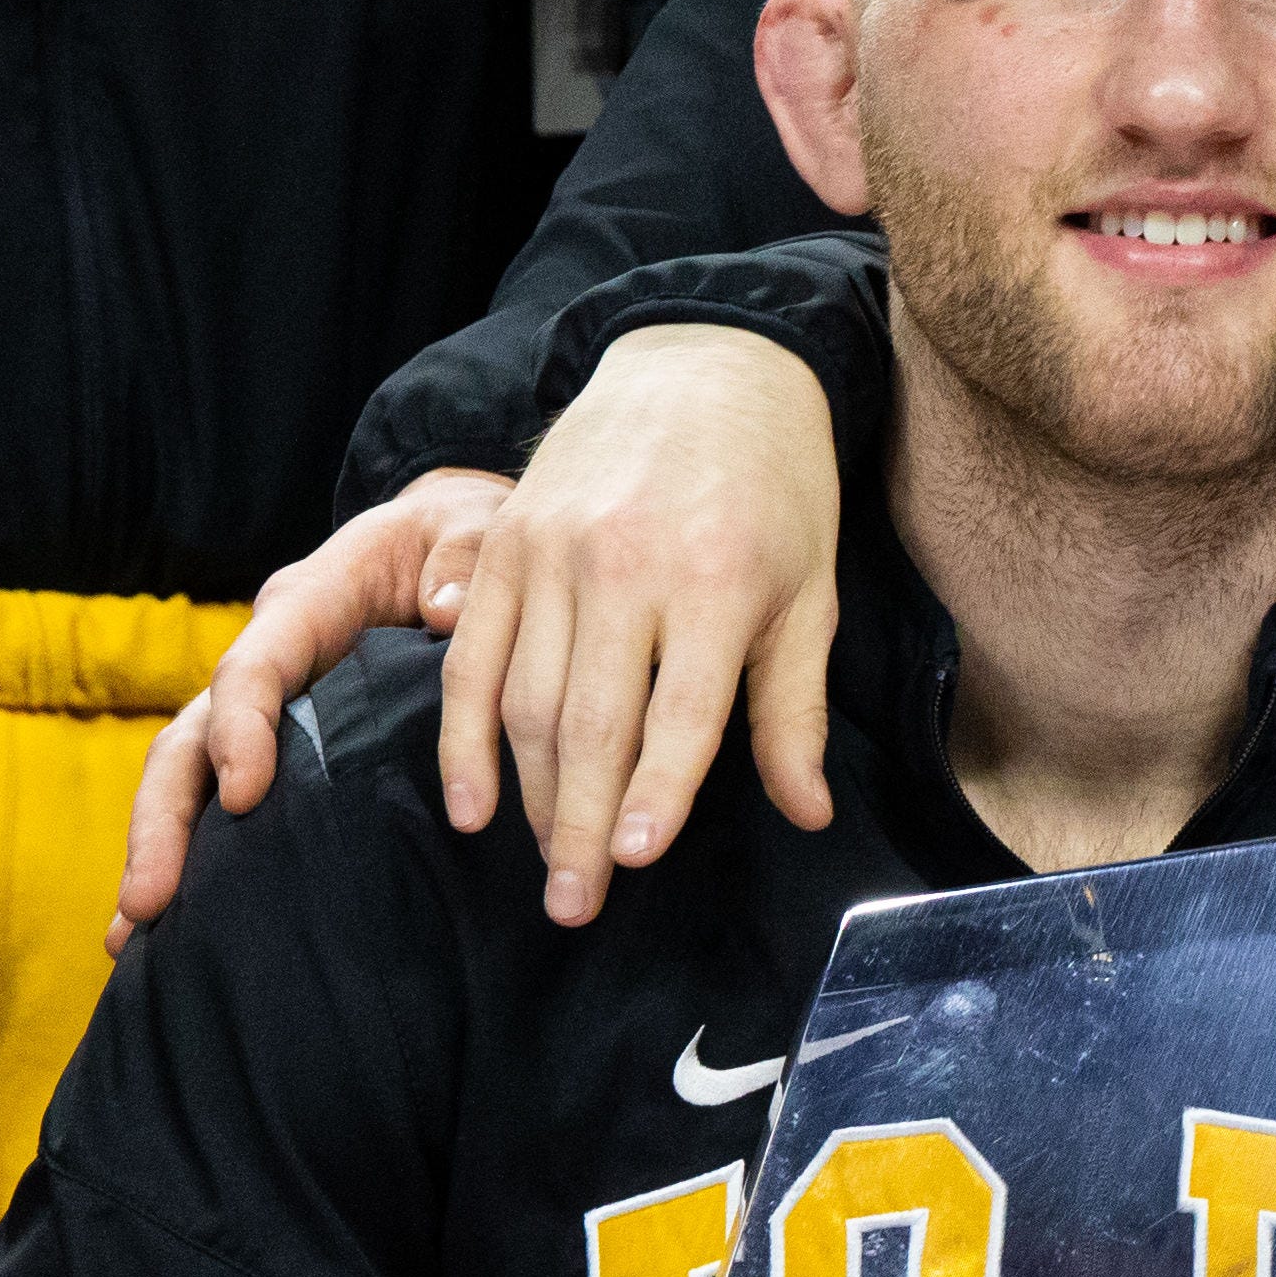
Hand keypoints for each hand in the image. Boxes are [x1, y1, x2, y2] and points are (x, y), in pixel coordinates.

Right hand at [113, 470, 516, 952]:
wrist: (449, 550)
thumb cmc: (463, 540)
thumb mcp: (473, 528)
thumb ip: (463, 559)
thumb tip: (442, 610)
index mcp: (308, 606)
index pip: (255, 667)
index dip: (242, 728)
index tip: (247, 793)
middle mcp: (267, 663)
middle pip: (190, 740)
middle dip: (164, 820)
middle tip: (150, 900)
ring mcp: (264, 715)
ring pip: (191, 784)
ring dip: (161, 857)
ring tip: (135, 939)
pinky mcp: (281, 754)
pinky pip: (227, 810)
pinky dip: (202, 866)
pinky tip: (175, 936)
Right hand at [437, 326, 852, 923]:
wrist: (706, 371)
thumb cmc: (776, 495)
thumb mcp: (810, 597)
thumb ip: (792, 711)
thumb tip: (805, 814)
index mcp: (714, 582)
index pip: (679, 713)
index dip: (656, 794)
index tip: (636, 862)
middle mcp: (623, 566)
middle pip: (590, 720)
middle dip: (581, 825)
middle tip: (577, 905)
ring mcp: (551, 553)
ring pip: (524, 699)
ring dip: (531, 797)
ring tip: (548, 870)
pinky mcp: (504, 545)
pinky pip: (473, 656)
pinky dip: (464, 736)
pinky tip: (474, 803)